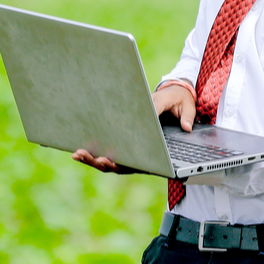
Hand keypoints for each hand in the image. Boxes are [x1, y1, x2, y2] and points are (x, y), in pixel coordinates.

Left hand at [73, 83, 194, 172]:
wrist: (178, 97)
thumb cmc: (180, 103)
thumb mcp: (185, 106)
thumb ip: (186, 116)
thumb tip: (186, 126)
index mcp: (157, 153)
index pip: (140, 164)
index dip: (123, 165)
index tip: (108, 162)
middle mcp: (143, 155)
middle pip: (119, 165)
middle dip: (100, 162)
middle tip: (84, 154)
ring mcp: (132, 151)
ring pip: (111, 161)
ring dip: (92, 158)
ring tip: (77, 153)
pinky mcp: (124, 142)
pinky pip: (108, 149)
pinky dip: (94, 150)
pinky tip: (79, 146)